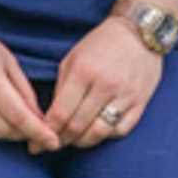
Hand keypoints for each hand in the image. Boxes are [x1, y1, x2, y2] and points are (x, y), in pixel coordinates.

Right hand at [0, 13, 57, 150]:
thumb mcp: (6, 58)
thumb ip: (23, 89)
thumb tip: (38, 117)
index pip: (19, 115)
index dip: (38, 132)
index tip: (53, 144)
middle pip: (3, 130)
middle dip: (23, 134)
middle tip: (37, 132)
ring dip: (5, 130)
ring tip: (16, 121)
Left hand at [44, 16, 164, 149]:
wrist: (139, 32)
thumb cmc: (101, 44)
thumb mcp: (73, 58)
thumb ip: (61, 88)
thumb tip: (52, 119)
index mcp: (83, 71)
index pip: (60, 113)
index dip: (46, 132)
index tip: (36, 144)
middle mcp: (105, 84)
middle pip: (78, 126)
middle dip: (61, 141)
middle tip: (52, 146)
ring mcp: (125, 94)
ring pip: (99, 132)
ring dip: (82, 142)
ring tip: (74, 141)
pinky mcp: (141, 101)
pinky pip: (121, 129)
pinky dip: (106, 136)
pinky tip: (98, 131)